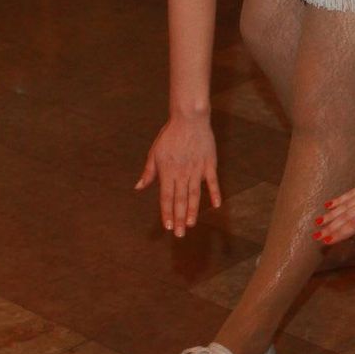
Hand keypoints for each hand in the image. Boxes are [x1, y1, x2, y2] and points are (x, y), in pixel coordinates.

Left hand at [135, 115, 220, 236]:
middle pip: (180, 200)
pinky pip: (212, 181)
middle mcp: (182, 173)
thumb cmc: (170, 135)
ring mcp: (197, 169)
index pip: (166, 197)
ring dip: (193, 210)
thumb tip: (139, 187)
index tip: (168, 227)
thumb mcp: (155, 152)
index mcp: (167, 172)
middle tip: (180, 234)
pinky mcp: (209, 163)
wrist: (189, 119)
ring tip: (192, 224)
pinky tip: (216, 205)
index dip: (167, 213)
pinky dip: (215, 193)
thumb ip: (149, 172)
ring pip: (194, 194)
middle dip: (179, 218)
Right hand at [314, 152, 354, 245]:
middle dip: (330, 227)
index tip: (325, 241)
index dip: (339, 234)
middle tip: (314, 236)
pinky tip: (329, 204)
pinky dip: (338, 200)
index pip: (354, 225)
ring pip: (345, 205)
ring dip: (331, 215)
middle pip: (346, 216)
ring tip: (317, 222)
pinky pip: (350, 194)